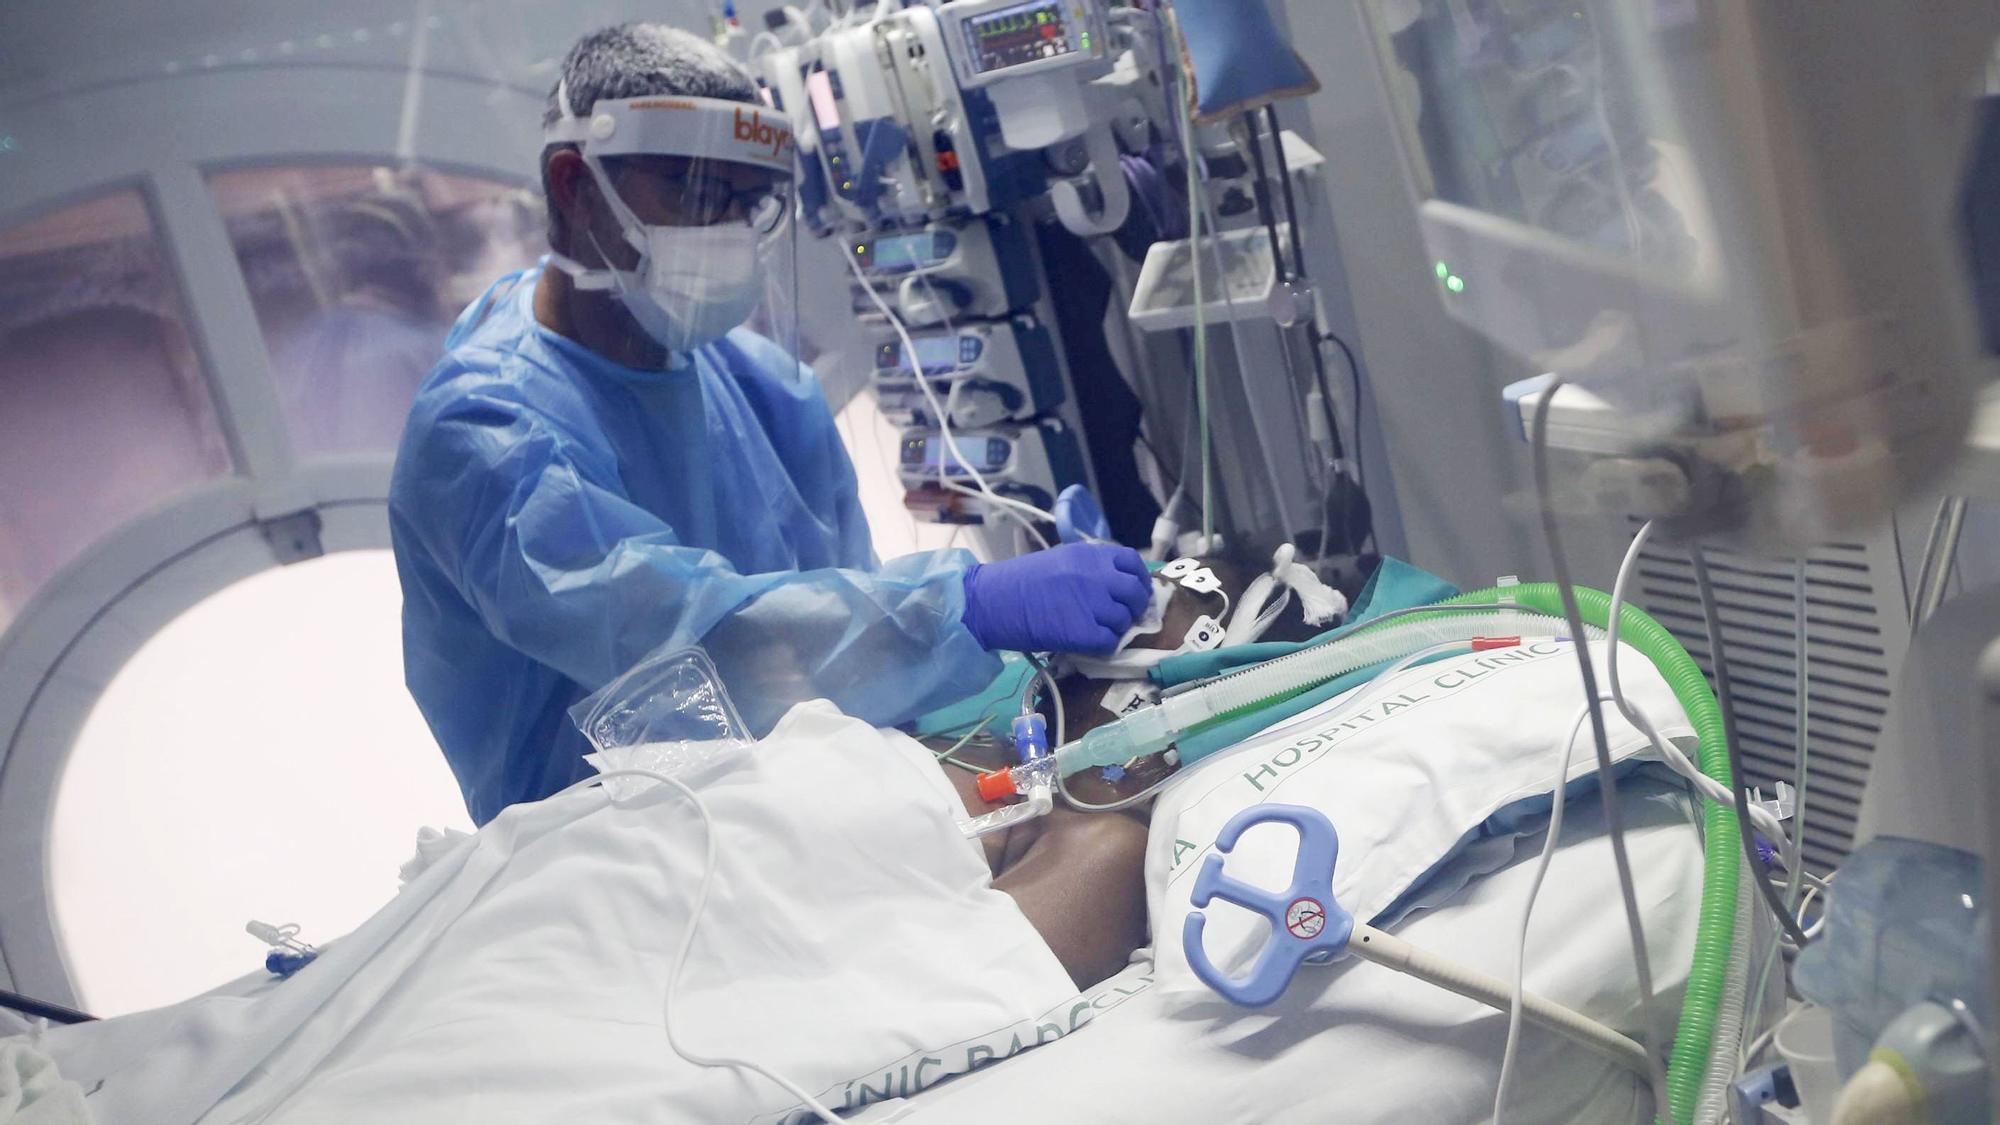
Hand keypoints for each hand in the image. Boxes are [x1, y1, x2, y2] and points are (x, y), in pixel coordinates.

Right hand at [960, 543, 1153, 654]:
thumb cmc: (1020, 581)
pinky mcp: (1084, 633)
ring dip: (1116, 628)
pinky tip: (1088, 643)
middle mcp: (1097, 576)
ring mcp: (1093, 605)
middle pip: (1135, 593)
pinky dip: (1103, 646)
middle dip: (1133, 606)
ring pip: (1124, 621)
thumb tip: (1118, 583)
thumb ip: (1091, 567)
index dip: (1138, 578)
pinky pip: (1110, 643)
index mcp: (1091, 554)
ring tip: (1097, 629)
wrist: (993, 601)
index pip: (1132, 562)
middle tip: (1121, 615)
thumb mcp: (1060, 559)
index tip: (1134, 590)